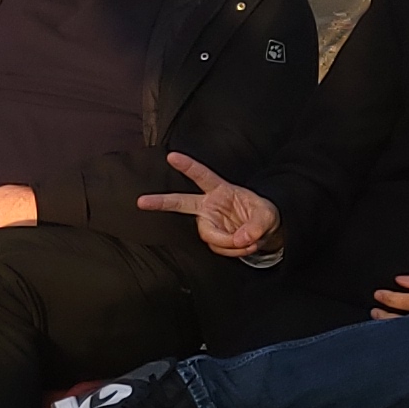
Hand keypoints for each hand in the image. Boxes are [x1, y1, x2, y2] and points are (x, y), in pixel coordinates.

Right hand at [135, 151, 278, 259]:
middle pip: (181, 203)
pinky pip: (218, 248)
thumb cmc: (264, 215)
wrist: (265, 232)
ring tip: (249, 241)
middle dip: (160, 202)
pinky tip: (244, 246)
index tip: (172, 156)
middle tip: (141, 202)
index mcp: (221, 190)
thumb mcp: (267, 215)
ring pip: (210, 236)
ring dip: (230, 243)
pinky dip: (233, 251)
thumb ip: (256, 226)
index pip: (202, 176)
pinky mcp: (212, 237)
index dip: (187, 166)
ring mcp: (209, 222)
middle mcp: (210, 206)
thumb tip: (240, 239)